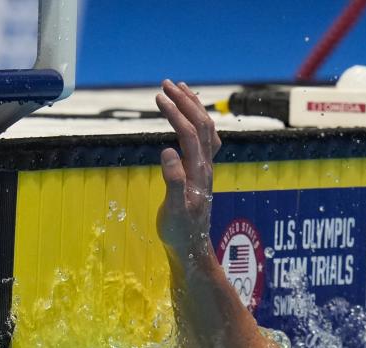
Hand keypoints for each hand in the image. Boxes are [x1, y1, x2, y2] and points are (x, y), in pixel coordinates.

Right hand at [155, 79, 221, 253]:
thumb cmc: (179, 231)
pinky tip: (190, 118)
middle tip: (166, 84)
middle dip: (186, 102)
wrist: (191, 246)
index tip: (158, 96)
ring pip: (207, 131)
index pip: (190, 134)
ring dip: (194, 108)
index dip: (176, 113)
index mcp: (198, 172)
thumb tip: (168, 151)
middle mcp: (206, 166)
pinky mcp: (201, 173)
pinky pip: (206, 140)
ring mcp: (206, 169)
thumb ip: (173, 181)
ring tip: (179, 89)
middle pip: (202, 126)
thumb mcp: (173, 210)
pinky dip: (198, 122)